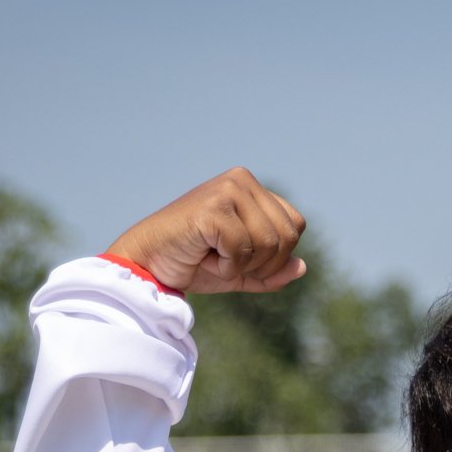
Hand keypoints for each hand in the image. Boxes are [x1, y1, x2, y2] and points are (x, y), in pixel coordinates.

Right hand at [103, 167, 308, 294]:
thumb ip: (272, 271)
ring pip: (269, 243)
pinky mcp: (212, 207)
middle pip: (288, 236)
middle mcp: (241, 180)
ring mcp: (227, 189)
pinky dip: (226, 266)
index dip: (277, 256)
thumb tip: (303, 267)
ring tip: (213, 256)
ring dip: (242, 265)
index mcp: (252, 187)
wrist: (148, 263)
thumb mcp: (241, 271)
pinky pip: (243, 249)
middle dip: (263, 264)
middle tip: (228, 261)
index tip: (244, 261)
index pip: (295, 225)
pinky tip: (203, 256)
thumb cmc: (192, 263)